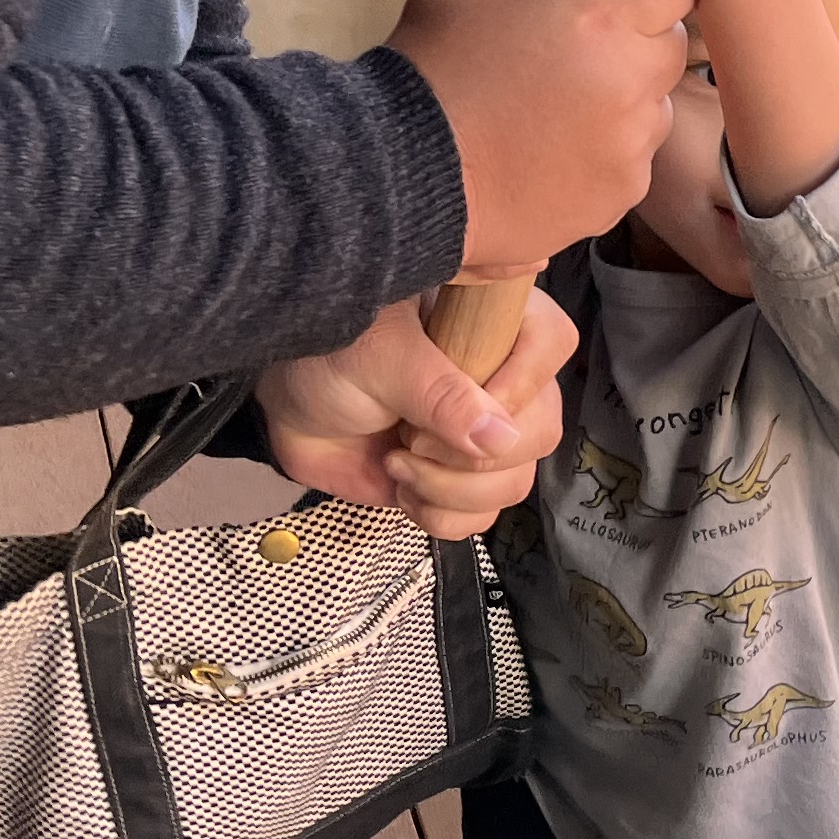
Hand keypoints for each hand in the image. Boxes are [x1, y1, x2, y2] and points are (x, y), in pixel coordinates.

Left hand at [257, 284, 576, 541]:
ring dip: (451, 489)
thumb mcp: (379, 359)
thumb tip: (499, 438)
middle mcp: (499, 378)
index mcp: (488, 321)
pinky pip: (483, 517)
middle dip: (471, 455)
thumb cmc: (327, 355)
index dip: (521, 382)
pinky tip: (403, 489)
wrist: (287, 408)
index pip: (551, 341)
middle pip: (540, 429)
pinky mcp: (458, 480)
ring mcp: (482, 434)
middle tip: (411, 439)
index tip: (466, 409)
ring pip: (514, 482)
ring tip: (398, 461)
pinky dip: (442, 516)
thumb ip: (438, 393)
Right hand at [387, 0, 692, 278]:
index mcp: (599, 14)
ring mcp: (629, 145)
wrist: (402, 170)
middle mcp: (628, 80)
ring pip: (653, 108)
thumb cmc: (431, 65)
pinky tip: (544, 150)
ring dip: (620, 102)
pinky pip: (630, 160)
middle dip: (632, 44)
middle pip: (669, 47)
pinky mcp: (619, 195)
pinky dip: (601, 153)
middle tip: (571, 54)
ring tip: (548, 110)